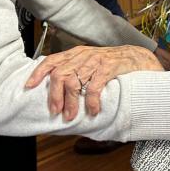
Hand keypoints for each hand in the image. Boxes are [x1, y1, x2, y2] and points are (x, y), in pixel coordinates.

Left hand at [25, 44, 163, 118]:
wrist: (140, 58)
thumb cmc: (114, 65)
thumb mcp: (92, 65)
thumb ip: (77, 73)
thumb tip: (61, 94)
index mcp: (77, 54)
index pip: (52, 60)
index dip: (39, 73)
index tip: (29, 86)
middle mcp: (84, 55)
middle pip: (60, 74)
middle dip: (55, 96)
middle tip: (56, 112)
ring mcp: (97, 60)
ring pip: (75, 81)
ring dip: (72, 102)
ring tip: (72, 116)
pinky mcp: (110, 67)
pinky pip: (95, 86)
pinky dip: (91, 101)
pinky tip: (93, 110)